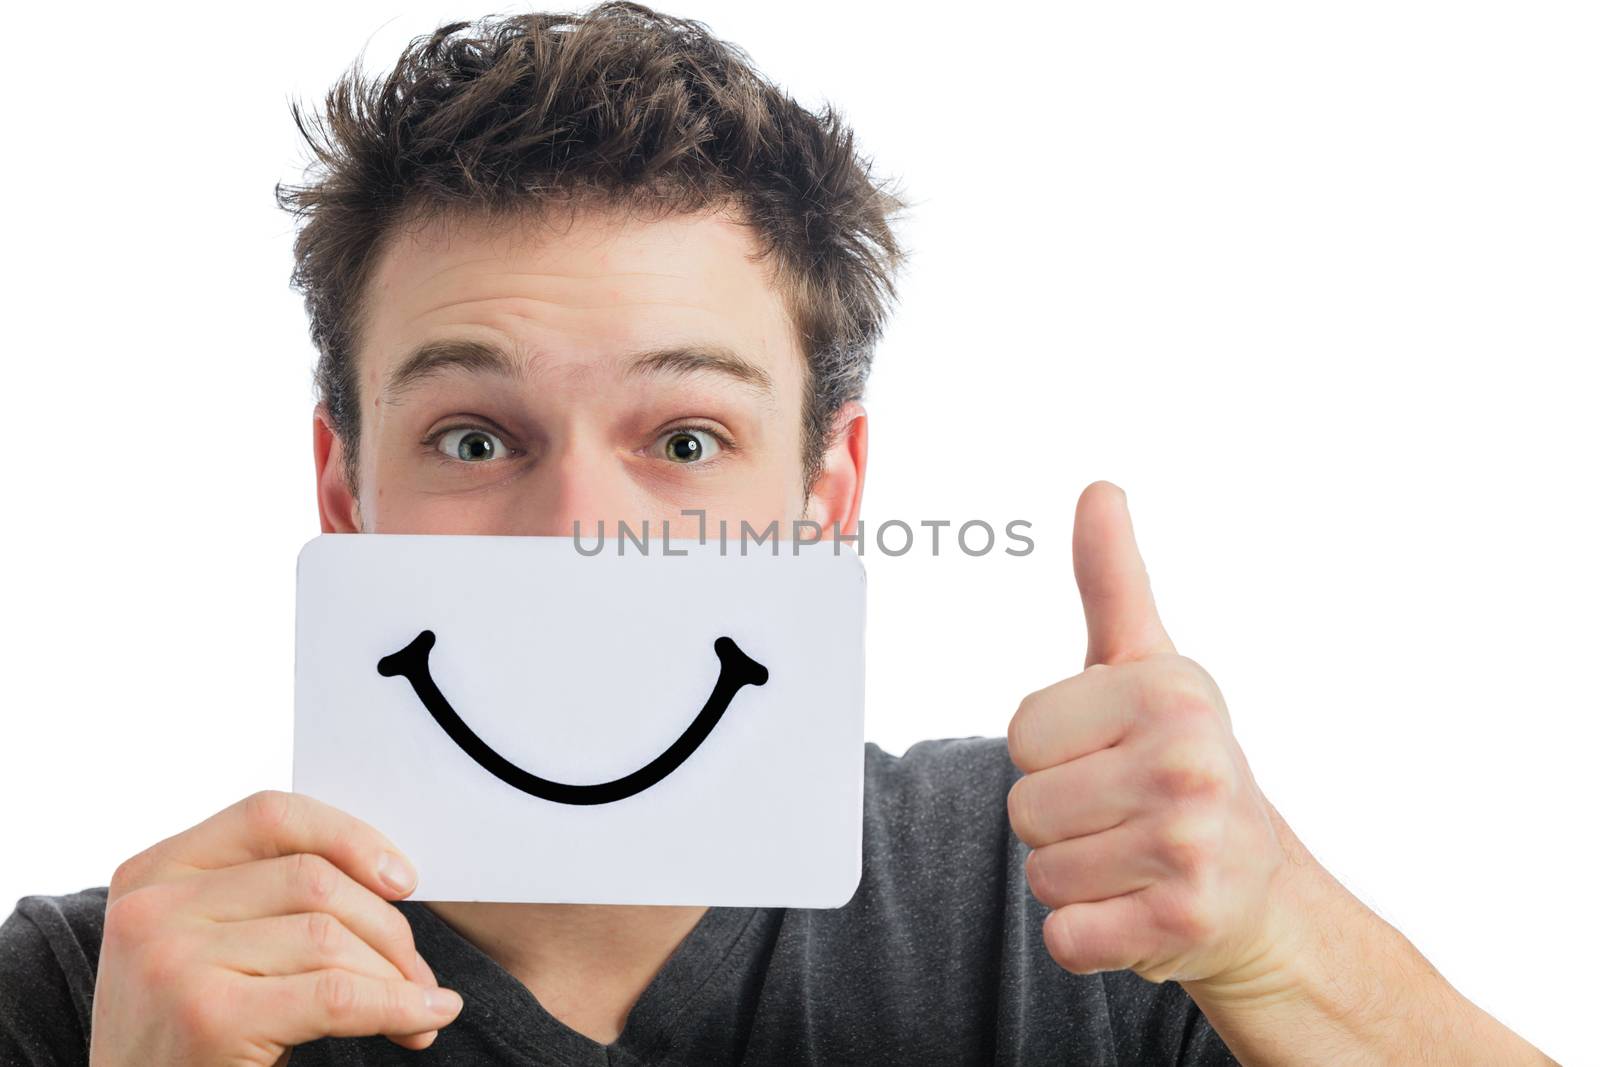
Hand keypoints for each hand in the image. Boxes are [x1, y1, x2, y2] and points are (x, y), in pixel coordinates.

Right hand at [90, 790, 463, 1065]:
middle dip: (387, 928)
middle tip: (419, 975)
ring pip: (329, 936)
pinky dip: (395, 1005)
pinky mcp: (208, 1015)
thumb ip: (269, 899)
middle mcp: (153, 908)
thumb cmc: (189, 1037)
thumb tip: (392, 881)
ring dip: (394, 976)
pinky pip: (336, 994)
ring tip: (418, 1007)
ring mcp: (174, 959)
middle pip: (313, 879)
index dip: (349, 837)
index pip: (270, 815)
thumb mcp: (210, 948)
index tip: (402, 880)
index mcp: (154, 873)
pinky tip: (422, 1018)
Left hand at [1006, 481, 1294, 984]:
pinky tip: (1139, 910)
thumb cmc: (1183, 767)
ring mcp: (1191, 844)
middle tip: (1126, 818)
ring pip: (1041, 873)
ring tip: (1134, 861)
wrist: (1261, 893)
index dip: (1054, 757)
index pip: (1022, 735)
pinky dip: (1088, 935)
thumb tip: (1098, 489)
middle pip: (1024, 807)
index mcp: (1170, 691)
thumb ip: (1112, 583)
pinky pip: (1064, 935)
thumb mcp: (1150, 668)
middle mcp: (1190, 762)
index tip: (1113, 759)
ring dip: (1076, 878)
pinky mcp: (1183, 920)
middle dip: (1061, 823)